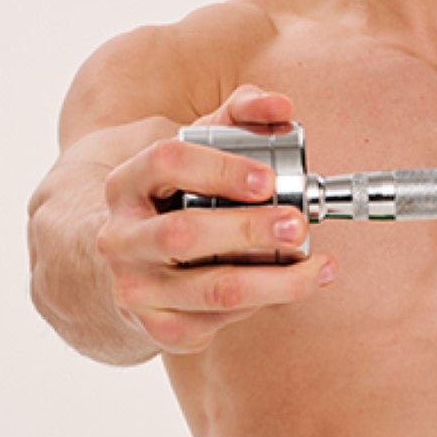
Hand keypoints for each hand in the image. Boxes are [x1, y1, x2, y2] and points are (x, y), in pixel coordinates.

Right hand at [98, 82, 337, 352]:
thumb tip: (281, 107)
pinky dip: (258, 306)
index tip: (268, 180)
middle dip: (249, 230)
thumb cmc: (172, 202)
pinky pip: (217, 322)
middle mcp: (120, 238)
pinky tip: (284, 290)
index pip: (166, 163)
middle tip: (298, 225)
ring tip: (316, 270)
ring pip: (211, 290)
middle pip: (184, 235)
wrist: (126, 266)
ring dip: (273, 283)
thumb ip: (237, 119)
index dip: (220, 169)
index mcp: (125, 184)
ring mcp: (135, 288)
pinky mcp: (157, 328)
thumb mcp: (194, 153)